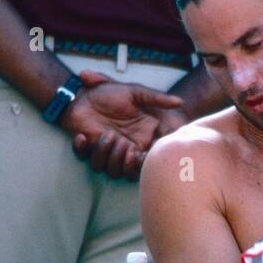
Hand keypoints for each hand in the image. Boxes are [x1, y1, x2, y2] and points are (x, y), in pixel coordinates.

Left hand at [62, 70, 183, 178]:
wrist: (84, 91)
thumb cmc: (110, 93)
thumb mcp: (135, 92)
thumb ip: (157, 97)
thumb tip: (180, 101)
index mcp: (140, 139)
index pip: (147, 159)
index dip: (145, 161)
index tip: (141, 153)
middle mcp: (125, 148)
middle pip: (129, 171)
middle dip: (126, 163)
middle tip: (124, 144)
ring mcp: (107, 150)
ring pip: (110, 169)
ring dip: (108, 156)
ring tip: (107, 135)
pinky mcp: (89, 148)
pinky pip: (85, 158)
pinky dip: (82, 150)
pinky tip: (83, 136)